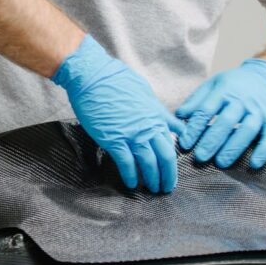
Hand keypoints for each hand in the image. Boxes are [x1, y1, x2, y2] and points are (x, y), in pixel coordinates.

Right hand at [54, 35, 182, 192]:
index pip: (172, 144)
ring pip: (148, 164)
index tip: (171, 171)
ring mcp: (131, 134)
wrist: (92, 75)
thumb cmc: (115, 79)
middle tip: (166, 188)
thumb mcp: (145, 92)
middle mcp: (147, 127)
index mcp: (156, 116)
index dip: (173, 162)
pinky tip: (131, 183)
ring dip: (151, 179)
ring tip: (152, 189)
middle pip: (165, 158)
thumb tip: (172, 123)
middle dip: (167, 176)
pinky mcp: (113, 139)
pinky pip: (126, 163)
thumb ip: (160, 112)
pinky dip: (130, 175)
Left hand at [176, 58, 265, 168]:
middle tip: (200, 157)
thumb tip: (179, 115)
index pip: (206, 110)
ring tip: (220, 163)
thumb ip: (196, 100)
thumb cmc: (233, 85)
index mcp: (224, 90)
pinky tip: (254, 164)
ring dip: (234, 147)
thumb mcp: (213, 84)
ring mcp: (259, 111)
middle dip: (212, 141)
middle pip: (226, 121)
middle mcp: (242, 101)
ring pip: (248, 130)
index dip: (194, 127)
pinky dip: (263, 151)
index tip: (185, 143)